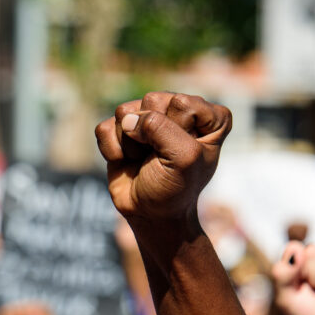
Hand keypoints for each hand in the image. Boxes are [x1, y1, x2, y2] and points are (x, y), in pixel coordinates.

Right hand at [94, 92, 231, 222]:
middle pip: (152, 101)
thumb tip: (126, 120)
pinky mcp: (121, 128)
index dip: (178, 131)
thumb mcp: (183, 159)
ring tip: (144, 160)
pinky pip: (105, 127)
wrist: (151, 214)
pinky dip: (112, 149)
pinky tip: (126, 160)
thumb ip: (160, 128)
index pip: (182, 103)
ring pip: (125, 112)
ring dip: (131, 144)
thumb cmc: (175, 188)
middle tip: (159, 158)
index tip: (183, 155)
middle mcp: (179, 110)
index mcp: (209, 117)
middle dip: (151, 136)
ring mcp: (148, 117)